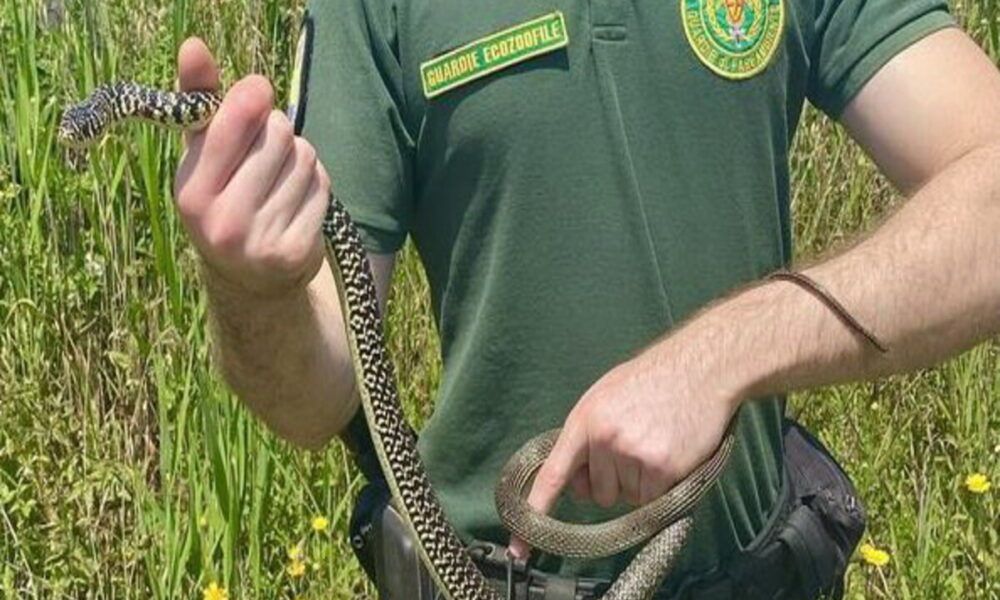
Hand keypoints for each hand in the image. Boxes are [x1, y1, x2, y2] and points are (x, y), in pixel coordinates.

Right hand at [173, 38, 330, 296]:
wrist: (249, 279)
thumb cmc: (224, 197)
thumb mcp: (201, 155)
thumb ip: (198, 100)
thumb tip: (194, 45)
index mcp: (191, 191)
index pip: (236, 118)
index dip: (252, 96)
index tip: (257, 92)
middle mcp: (222, 221)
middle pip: (277, 132)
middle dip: (276, 132)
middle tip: (265, 153)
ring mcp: (260, 240)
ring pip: (305, 156)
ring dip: (299, 158)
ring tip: (279, 180)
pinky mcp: (296, 250)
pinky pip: (322, 184)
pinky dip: (316, 183)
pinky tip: (296, 201)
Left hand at [507, 331, 741, 558]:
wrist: (701, 368)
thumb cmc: (651, 380)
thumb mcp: (605, 396)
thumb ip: (585, 434)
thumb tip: (575, 478)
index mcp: (585, 420)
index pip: (553, 474)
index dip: (536, 510)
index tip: (520, 544)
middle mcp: (605, 439)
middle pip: (597, 494)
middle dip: (613, 481)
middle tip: (634, 448)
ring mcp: (634, 454)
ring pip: (627, 498)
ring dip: (640, 483)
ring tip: (655, 445)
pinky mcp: (664, 468)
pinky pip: (652, 498)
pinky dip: (661, 486)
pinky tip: (670, 455)